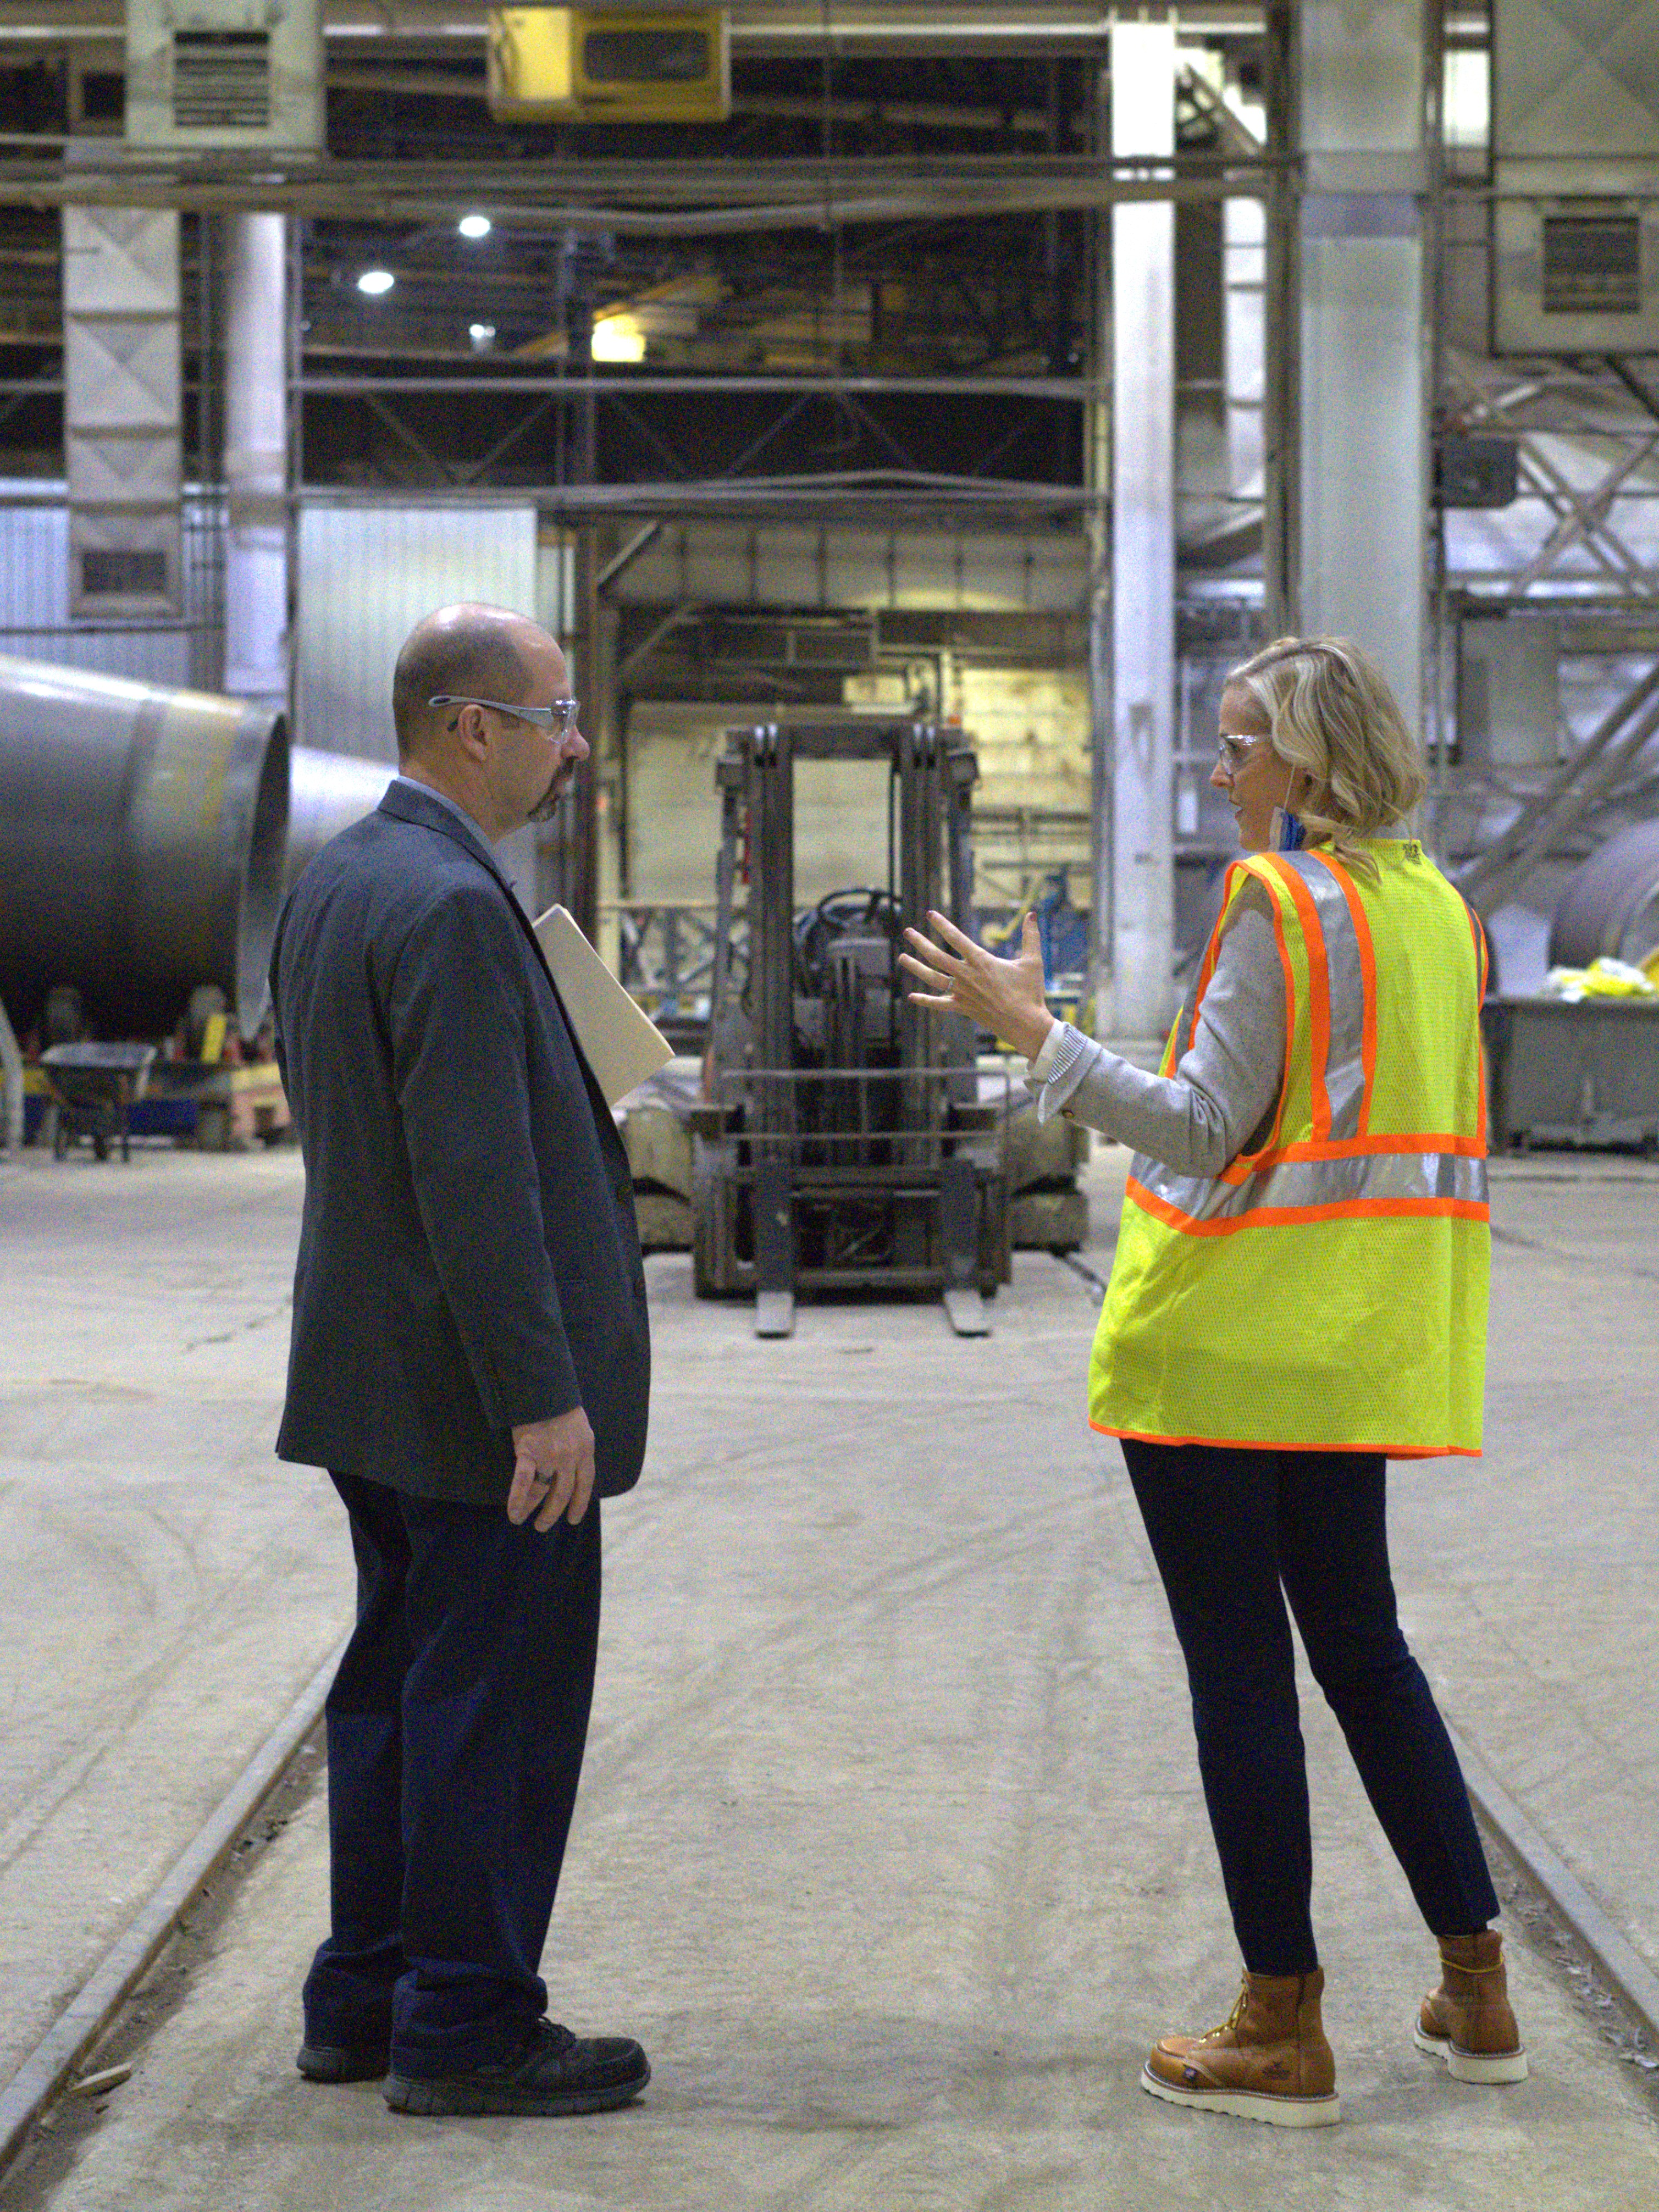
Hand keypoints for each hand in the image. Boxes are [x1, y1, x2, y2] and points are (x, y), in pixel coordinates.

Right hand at [508, 1405, 595, 1529]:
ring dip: (532, 1508)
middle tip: (543, 1525)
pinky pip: (523, 1481)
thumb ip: (577, 1449)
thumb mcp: (580, 1428)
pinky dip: (517, 1498)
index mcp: (585, 1451)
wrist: (545, 1389)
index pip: (585, 1484)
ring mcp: (549, 1456)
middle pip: (563, 1493)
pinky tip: (513, 1513)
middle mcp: (570, 1458)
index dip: (579, 1504)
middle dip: (553, 1512)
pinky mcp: (528, 1452)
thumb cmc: (561, 1406)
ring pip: (542, 1490)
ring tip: (523, 1520)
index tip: (573, 1518)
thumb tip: (570, 1469)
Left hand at [898, 910, 1054, 1061]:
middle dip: (921, 942)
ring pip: (932, 978)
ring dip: (915, 967)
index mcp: (981, 961)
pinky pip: (940, 1004)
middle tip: (908, 932)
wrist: (1025, 1024)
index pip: (956, 938)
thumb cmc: (1030, 992)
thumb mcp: (1033, 961)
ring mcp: (962, 993)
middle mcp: (967, 976)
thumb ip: (1031, 936)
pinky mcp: (963, 1008)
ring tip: (902, 957)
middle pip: (937, 956)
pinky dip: (925, 1001)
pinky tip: (912, 997)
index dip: (942, 925)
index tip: (930, 914)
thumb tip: (1032, 914)